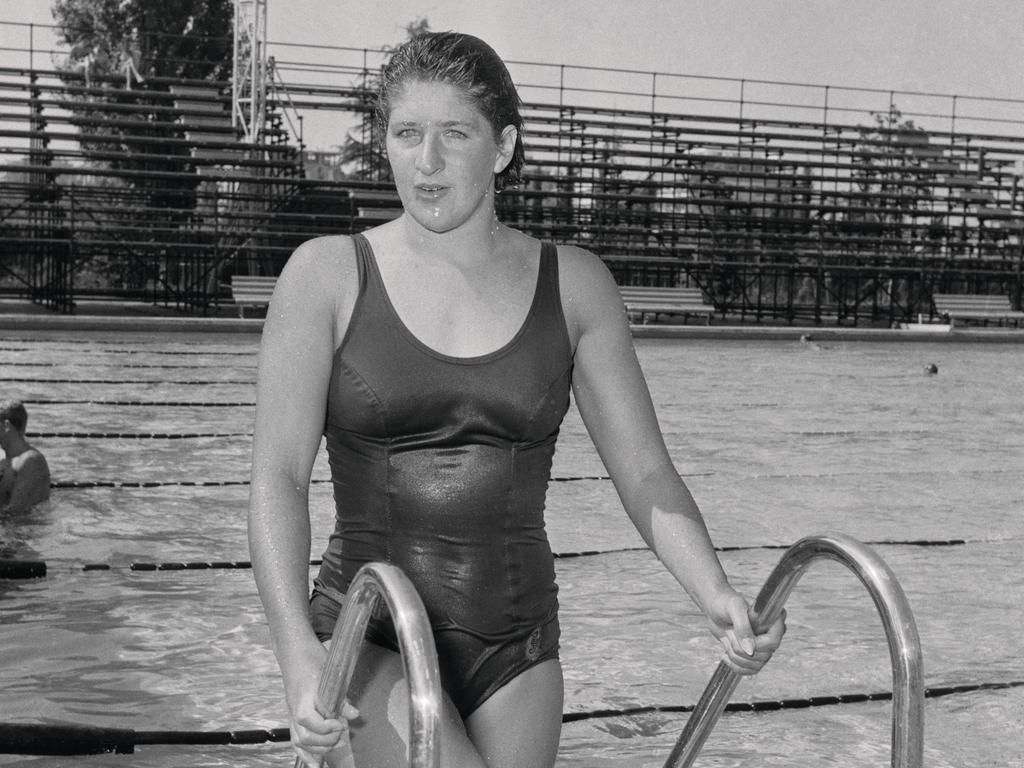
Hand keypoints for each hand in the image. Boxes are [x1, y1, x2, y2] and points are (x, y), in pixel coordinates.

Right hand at [287, 645, 359, 766]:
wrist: (295, 653)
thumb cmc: (312, 659)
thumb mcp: (331, 673)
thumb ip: (342, 697)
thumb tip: (354, 714)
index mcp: (303, 696)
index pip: (308, 719)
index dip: (325, 727)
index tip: (341, 724)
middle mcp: (294, 708)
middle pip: (303, 736)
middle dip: (325, 741)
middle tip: (341, 732)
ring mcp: (291, 714)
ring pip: (299, 741)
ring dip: (318, 749)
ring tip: (334, 744)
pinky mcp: (292, 717)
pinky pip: (295, 740)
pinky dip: (305, 754)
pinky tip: (315, 763)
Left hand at [705, 587, 785, 674]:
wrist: (715, 606)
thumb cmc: (725, 601)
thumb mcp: (734, 608)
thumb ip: (742, 627)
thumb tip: (750, 650)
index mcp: (772, 619)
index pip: (773, 641)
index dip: (757, 645)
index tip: (740, 638)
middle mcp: (770, 634)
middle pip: (763, 656)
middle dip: (740, 648)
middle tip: (728, 632)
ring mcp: (762, 646)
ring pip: (755, 665)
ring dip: (735, 656)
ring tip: (726, 639)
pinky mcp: (753, 654)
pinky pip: (750, 671)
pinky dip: (735, 666)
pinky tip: (724, 654)